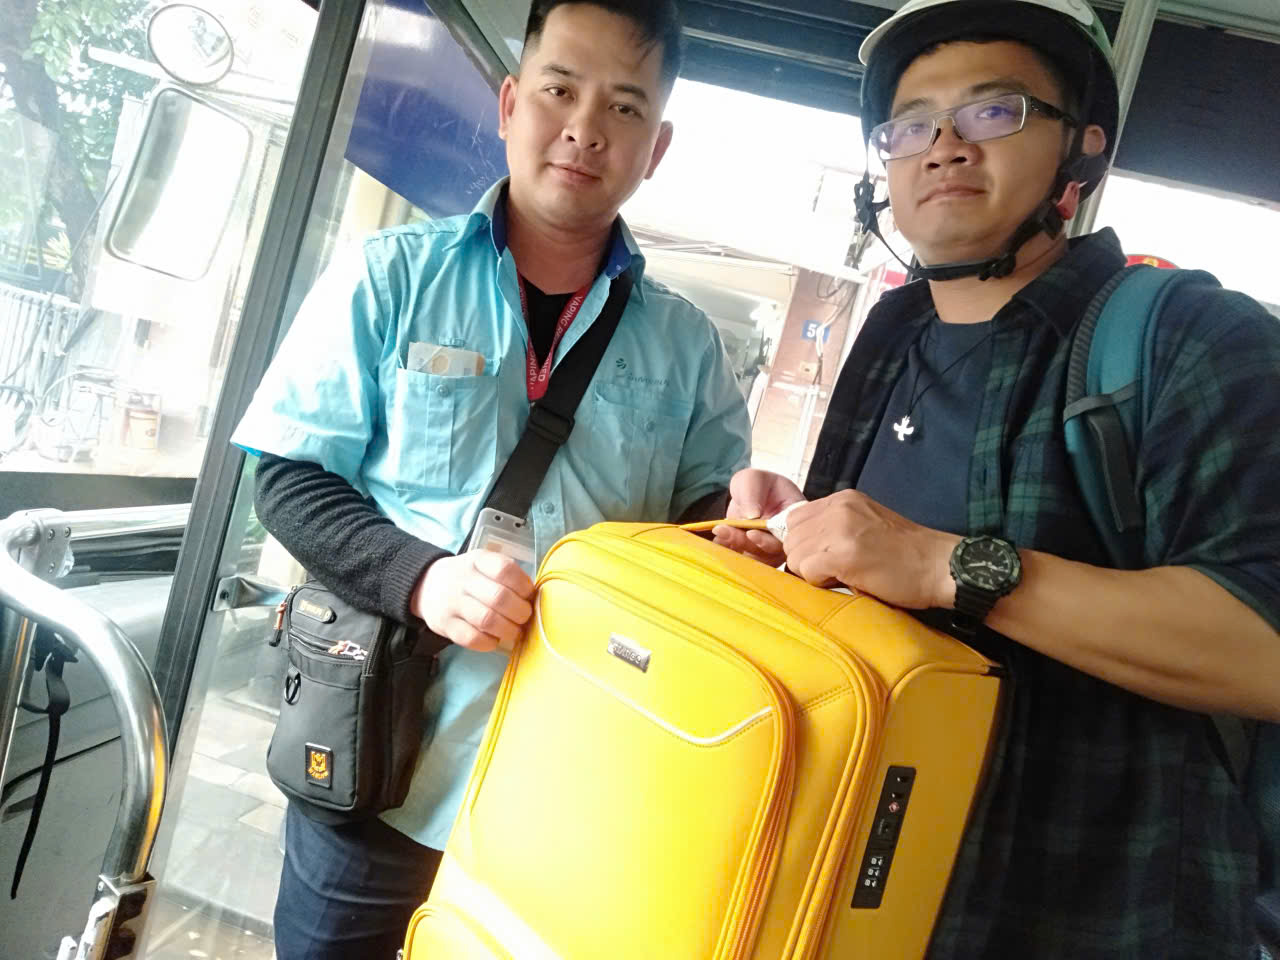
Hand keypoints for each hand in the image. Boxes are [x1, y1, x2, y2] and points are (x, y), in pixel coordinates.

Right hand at [410, 551, 534, 651]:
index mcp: (477, 560)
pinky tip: (495, 639)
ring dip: (508, 629)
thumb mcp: (484, 565)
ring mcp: (452, 603)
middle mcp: (463, 580)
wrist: (427, 586)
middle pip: (499, 597)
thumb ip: (507, 576)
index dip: (523, 585)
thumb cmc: (468, 577)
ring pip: (487, 620)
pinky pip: (471, 638)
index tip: (529, 595)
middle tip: (525, 617)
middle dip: (520, 612)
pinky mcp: (445, 625)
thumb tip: (535, 598)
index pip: (504, 569)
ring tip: (515, 631)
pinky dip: (489, 642)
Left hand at [712, 468, 805, 564]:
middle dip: (746, 543)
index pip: (788, 534)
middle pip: (771, 550)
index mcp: (793, 517)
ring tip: (719, 533)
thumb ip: (753, 492)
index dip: (771, 539)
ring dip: (736, 548)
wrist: (748, 494)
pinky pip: (744, 561)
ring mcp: (771, 549)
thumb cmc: (756, 484)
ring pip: (757, 558)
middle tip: (724, 530)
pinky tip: (718, 541)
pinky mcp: (755, 554)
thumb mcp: (753, 479)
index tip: (751, 534)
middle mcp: (786, 537)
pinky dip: (730, 552)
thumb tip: (751, 515)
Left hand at [782, 490, 960, 609]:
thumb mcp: (866, 524)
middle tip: (836, 570)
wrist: (938, 566)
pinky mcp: (843, 554)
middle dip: (807, 559)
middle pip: (791, 539)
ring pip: (795, 556)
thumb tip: (801, 545)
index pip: (795, 520)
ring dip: (813, 572)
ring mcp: (840, 529)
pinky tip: (848, 580)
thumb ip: (834, 526)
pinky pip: (807, 572)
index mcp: (842, 499)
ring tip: (844, 575)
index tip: (826, 557)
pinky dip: (821, 582)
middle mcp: (838, 508)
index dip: (805, 544)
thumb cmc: (905, 554)